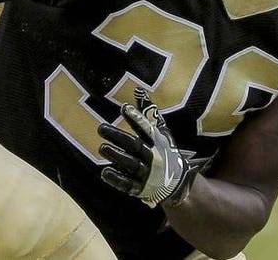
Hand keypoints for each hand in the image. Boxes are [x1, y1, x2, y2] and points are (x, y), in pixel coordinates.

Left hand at [97, 88, 196, 207]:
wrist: (177, 183)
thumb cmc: (164, 151)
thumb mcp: (161, 132)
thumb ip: (148, 112)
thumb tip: (138, 89)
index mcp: (158, 142)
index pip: (147, 128)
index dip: (137, 118)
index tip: (124, 108)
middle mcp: (154, 157)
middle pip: (135, 146)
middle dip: (119, 137)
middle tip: (101, 128)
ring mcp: (147, 173)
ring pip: (131, 164)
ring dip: (117, 156)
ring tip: (102, 147)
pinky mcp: (140, 187)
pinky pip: (128, 184)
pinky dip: (117, 179)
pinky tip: (105, 172)